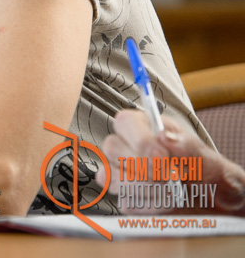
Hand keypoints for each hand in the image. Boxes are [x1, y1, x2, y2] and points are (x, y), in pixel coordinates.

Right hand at [97, 110, 244, 214]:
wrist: (216, 202)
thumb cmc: (210, 173)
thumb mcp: (208, 158)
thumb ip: (187, 146)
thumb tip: (163, 137)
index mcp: (146, 126)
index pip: (124, 122)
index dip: (139, 141)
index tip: (163, 158)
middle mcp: (129, 146)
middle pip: (112, 148)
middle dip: (143, 168)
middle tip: (172, 178)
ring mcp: (123, 172)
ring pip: (113, 176)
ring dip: (146, 188)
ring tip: (173, 192)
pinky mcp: (126, 196)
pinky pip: (124, 201)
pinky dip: (148, 206)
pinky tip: (167, 203)